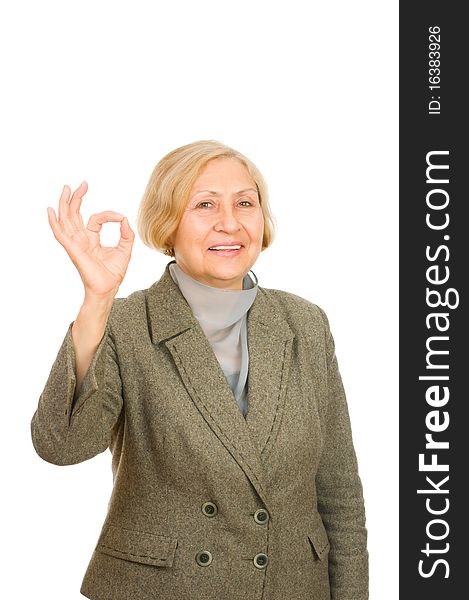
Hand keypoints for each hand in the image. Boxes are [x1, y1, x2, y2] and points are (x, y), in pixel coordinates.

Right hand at [47, 181, 134, 298]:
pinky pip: (61, 235)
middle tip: (82, 184)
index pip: (96, 218)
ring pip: (66, 220)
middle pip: (74, 214)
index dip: (109, 215)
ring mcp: (75, 244)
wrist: (108, 288)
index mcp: (91, 238)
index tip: (120, 217)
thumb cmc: (113, 272)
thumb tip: (124, 219)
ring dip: (65, 204)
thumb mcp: (125, 249)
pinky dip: (54, 223)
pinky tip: (51, 211)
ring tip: (66, 189)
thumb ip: (127, 234)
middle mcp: (80, 239)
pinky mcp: (73, 250)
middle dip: (76, 198)